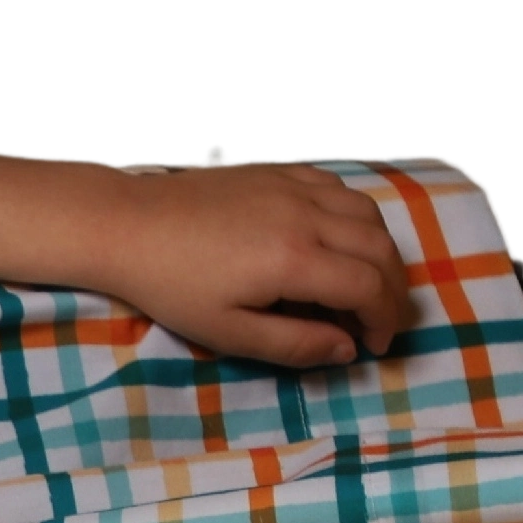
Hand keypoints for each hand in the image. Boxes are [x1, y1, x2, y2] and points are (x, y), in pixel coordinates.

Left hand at [103, 164, 415, 369]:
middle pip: (380, 248)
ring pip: (367, 211)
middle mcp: (305, 215)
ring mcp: (292, 187)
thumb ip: (294, 344)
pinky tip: (339, 238)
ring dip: (380, 249)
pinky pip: (337, 187)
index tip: (375, 345)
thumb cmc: (173, 287)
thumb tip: (347, 349)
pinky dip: (354, 214)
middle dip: (393, 289)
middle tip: (383, 320)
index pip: (369, 287)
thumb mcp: (228, 332)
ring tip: (368, 282)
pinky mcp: (276, 173)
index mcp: (294, 260)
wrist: (129, 226)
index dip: (384, 319)